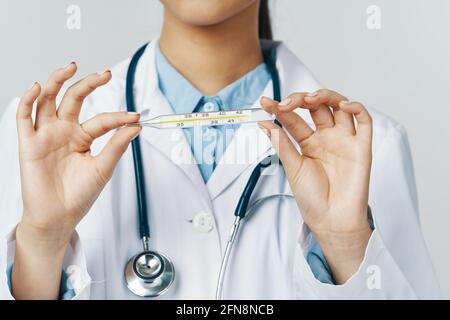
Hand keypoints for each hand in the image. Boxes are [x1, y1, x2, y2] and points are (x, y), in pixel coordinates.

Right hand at [16, 62, 140, 244]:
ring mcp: (46, 135)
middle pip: (73, 98)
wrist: (58, 217)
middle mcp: (64, 131)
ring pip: (47, 100)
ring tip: (71, 67)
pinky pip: (24, 117)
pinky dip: (27, 100)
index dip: (119, 117)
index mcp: (82, 137)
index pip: (102, 119)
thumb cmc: (79, 195)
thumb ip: (116, 146)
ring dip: (56, 81)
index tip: (136, 117)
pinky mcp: (28, 143)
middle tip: (106, 74)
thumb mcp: (103, 168)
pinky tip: (36, 88)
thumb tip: (136, 126)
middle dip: (88, 83)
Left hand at [259, 89, 372, 282]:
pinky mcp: (361, 146)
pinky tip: (343, 105)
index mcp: (308, 143)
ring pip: (339, 107)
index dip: (280, 109)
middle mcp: (326, 137)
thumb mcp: (293, 169)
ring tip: (309, 99)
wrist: (331, 221)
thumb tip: (266, 124)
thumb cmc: (313, 199)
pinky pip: (364, 121)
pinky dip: (356, 108)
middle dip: (300, 99)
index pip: (294, 118)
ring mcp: (344, 140)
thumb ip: (283, 145)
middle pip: (316, 107)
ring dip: (325, 96)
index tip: (265, 103)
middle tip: (285, 104)